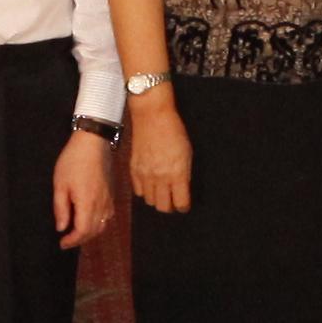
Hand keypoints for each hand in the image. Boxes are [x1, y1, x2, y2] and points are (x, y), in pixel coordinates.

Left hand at [52, 127, 119, 248]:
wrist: (94, 142)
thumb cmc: (73, 161)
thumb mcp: (60, 184)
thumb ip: (61, 208)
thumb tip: (61, 228)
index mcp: (87, 203)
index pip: (82, 231)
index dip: (72, 241)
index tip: (62, 243)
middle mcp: (101, 204)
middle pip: (94, 231)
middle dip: (80, 239)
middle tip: (67, 240)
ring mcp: (108, 199)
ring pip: (102, 225)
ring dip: (90, 233)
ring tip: (77, 233)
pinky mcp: (111, 193)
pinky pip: (108, 216)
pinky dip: (99, 223)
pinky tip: (91, 220)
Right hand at [126, 92, 194, 214]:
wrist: (152, 116)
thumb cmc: (173, 130)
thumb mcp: (187, 153)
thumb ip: (185, 174)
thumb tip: (182, 189)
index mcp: (177, 173)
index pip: (181, 203)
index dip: (184, 206)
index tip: (184, 205)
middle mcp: (160, 177)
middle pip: (163, 207)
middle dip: (169, 207)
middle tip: (173, 201)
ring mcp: (145, 174)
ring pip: (149, 201)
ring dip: (156, 199)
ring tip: (161, 192)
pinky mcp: (134, 170)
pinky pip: (138, 191)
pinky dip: (144, 191)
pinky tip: (150, 184)